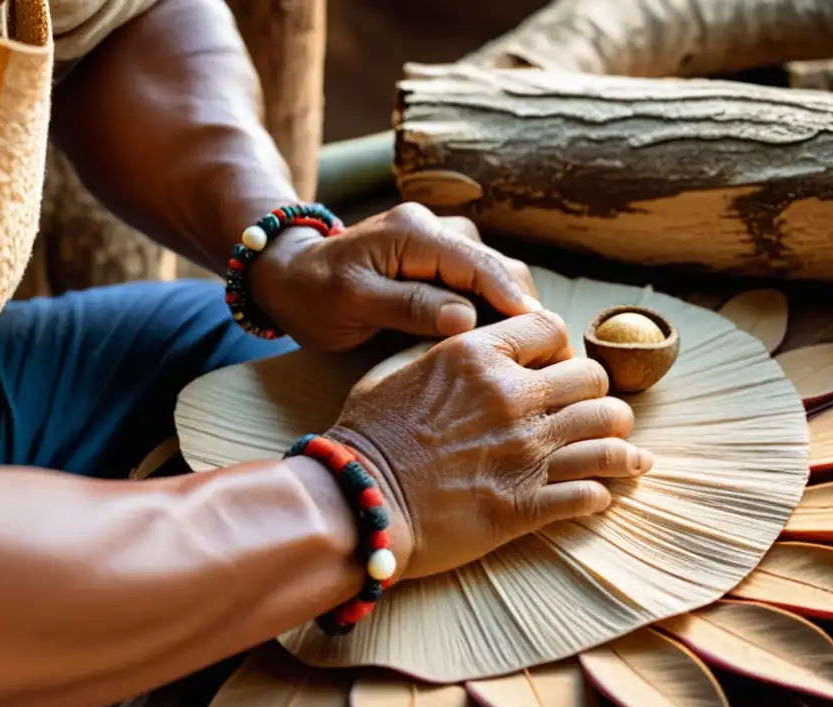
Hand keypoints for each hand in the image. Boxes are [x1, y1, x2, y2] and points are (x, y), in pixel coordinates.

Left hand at [250, 203, 539, 350]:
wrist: (289, 277)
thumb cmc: (313, 294)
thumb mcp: (352, 305)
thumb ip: (409, 307)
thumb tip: (466, 321)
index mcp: (412, 232)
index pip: (478, 265)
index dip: (513, 299)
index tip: (543, 333)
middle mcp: (432, 227)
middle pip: (496, 266)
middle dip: (521, 307)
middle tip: (543, 353)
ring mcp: (437, 239)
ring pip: (493, 272)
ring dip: (509, 309)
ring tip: (525, 352)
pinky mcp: (438, 257)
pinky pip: (477, 279)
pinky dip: (492, 307)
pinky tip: (498, 340)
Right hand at [327, 311, 653, 580]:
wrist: (355, 504)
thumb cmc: (366, 436)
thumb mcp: (395, 371)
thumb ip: (440, 350)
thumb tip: (470, 341)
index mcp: (477, 357)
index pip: (551, 328)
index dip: (560, 347)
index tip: (555, 367)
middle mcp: (511, 398)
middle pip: (594, 380)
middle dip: (596, 395)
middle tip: (588, 413)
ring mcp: (524, 453)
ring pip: (609, 435)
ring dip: (618, 443)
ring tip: (624, 454)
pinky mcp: (524, 507)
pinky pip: (592, 493)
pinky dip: (602, 492)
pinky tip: (601, 493)